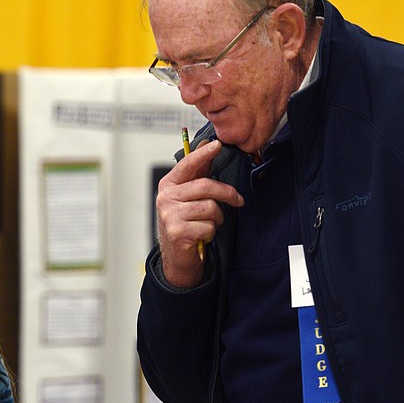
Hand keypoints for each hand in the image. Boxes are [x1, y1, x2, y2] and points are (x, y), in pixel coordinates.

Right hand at [154, 139, 243, 287]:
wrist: (177, 257)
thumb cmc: (185, 224)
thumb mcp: (189, 197)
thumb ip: (198, 173)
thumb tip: (209, 146)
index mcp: (168, 186)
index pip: (188, 165)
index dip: (203, 154)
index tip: (217, 145)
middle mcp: (165, 198)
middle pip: (206, 186)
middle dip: (227, 194)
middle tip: (238, 200)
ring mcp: (169, 215)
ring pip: (210, 208)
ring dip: (216, 219)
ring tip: (206, 224)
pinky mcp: (177, 232)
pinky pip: (208, 226)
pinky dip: (210, 233)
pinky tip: (200, 236)